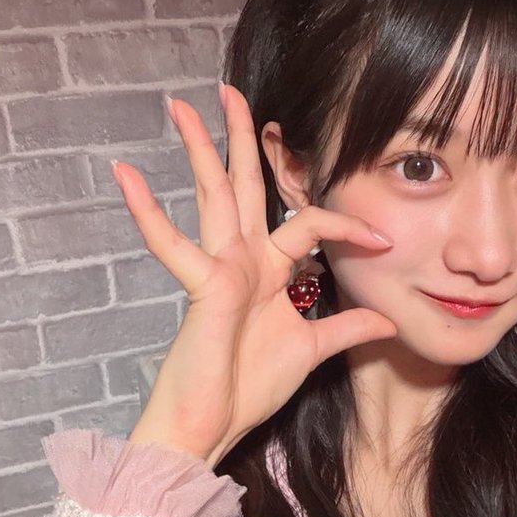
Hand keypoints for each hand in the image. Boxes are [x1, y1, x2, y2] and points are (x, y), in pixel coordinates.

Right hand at [112, 84, 396, 466]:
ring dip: (200, 149)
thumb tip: (390, 320)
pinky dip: (147, 212)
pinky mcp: (203, 286)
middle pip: (244, 186)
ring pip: (213, 196)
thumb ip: (347, 328)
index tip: (383, 239)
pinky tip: (126, 174)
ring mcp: (219, 268)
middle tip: (231, 91)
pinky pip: (172, 244)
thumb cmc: (248, 388)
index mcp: (268, 270)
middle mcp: (242, 259)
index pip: (307, 222)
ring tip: (181, 106)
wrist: (210, 426)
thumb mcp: (311, 349)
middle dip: (242, 138)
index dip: (344, 223)